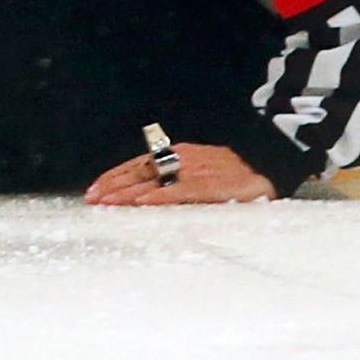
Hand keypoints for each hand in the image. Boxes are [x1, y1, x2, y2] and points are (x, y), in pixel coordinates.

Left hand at [85, 142, 274, 205]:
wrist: (268, 159)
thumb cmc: (233, 170)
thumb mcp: (199, 170)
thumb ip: (177, 180)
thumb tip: (149, 195)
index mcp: (176, 156)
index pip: (137, 165)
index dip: (114, 178)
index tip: (94, 190)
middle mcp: (180, 160)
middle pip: (139, 172)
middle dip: (113, 186)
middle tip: (91, 199)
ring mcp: (194, 171)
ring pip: (154, 182)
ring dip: (128, 192)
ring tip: (107, 202)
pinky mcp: (211, 185)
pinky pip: (180, 192)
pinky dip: (160, 197)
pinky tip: (143, 203)